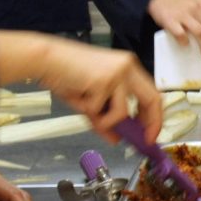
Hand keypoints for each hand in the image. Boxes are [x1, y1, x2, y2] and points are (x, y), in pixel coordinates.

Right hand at [34, 37, 163, 144]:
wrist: (46, 59)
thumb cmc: (66, 75)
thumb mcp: (91, 100)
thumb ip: (105, 118)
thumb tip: (117, 139)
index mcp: (128, 67)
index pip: (151, 93)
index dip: (154, 115)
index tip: (151, 134)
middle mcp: (128, 67)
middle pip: (152, 99)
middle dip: (151, 123)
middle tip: (145, 141)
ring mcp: (117, 73)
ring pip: (122, 112)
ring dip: (103, 120)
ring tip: (84, 108)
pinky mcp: (104, 80)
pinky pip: (99, 110)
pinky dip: (86, 110)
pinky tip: (76, 95)